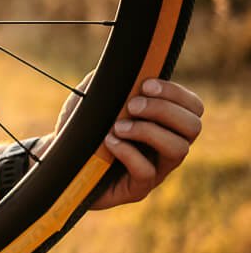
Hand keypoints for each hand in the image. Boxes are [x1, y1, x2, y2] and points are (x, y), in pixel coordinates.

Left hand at [54, 76, 203, 210]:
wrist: (59, 157)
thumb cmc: (81, 126)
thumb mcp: (95, 96)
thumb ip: (113, 79)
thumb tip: (128, 63)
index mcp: (165, 122)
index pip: (193, 107)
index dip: (176, 94)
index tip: (145, 85)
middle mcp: (167, 147)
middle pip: (193, 127)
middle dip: (163, 110)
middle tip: (132, 105)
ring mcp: (156, 170)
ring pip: (178, 150)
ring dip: (148, 131)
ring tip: (118, 126)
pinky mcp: (138, 189)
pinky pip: (147, 171)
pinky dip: (128, 152)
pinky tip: (109, 142)